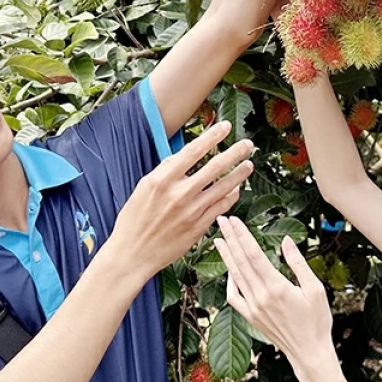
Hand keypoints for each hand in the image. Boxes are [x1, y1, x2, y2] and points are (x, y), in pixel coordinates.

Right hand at [108, 122, 253, 274]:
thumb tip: (182, 155)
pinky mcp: (198, 227)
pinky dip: (231, 196)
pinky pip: (221, 207)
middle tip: (248, 144)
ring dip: (239, 174)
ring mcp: (191, 212)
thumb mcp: (143, 188)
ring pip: (223, 188)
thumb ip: (164, 170)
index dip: (212, 137)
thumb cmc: (134, 219)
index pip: (192, 151)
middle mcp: (179, 194)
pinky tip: (236, 189)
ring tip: (249, 164)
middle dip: (234, 153)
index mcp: (162, 180)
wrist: (132, 254)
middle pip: (214, 167)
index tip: (225, 127)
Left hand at [215, 216, 333, 367]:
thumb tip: (286, 242)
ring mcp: (253, 308)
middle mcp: (260, 296)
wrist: (309, 352)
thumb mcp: (315, 288)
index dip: (242, 235)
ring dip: (226, 256)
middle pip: (240, 261)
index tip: (234, 221)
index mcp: (276, 287)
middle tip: (221, 221)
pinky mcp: (250, 317)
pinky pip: (234, 297)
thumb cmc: (316, 321)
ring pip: (235, 276)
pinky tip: (230, 271)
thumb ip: (298, 263)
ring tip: (218, 239)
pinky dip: (230, 282)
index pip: (253, 254)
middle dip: (230, 239)